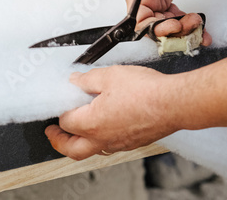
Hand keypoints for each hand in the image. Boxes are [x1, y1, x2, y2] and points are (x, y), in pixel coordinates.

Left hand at [45, 66, 179, 159]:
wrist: (174, 102)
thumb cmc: (145, 91)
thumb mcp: (109, 76)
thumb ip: (86, 80)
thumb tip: (75, 81)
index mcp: (92, 123)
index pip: (66, 121)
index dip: (61, 110)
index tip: (60, 103)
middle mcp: (103, 139)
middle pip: (72, 149)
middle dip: (58, 141)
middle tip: (52, 133)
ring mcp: (119, 144)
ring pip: (92, 150)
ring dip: (80, 142)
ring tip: (77, 131)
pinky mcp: (133, 143)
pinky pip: (109, 147)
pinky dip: (100, 140)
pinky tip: (104, 127)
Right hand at [124, 0, 212, 43]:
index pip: (142, 22)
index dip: (158, 29)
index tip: (175, 26)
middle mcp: (144, 3)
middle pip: (156, 28)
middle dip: (176, 32)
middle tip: (195, 28)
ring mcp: (154, 3)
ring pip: (166, 26)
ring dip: (184, 32)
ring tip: (202, 33)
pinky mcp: (164, 2)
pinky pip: (173, 18)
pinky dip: (186, 23)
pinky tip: (199, 25)